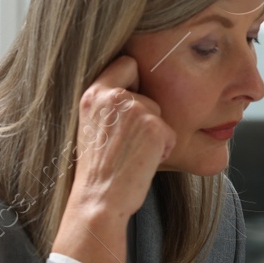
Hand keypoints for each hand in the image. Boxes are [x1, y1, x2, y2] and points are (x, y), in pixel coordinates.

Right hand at [52, 56, 176, 262]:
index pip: (126, 63)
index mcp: (93, 94)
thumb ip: (111, 106)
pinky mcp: (153, 125)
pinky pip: (170, 133)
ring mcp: (134, 108)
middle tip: (131, 143)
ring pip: (160, 113)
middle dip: (148, 116)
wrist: (100, 199)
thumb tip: (140, 92)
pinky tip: (144, 163)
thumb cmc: (99, 170)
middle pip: (149, 92)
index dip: (135, 80)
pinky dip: (163, 150)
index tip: (135, 100)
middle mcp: (112, 95)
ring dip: (155, 135)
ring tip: (134, 155)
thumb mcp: (94, 127)